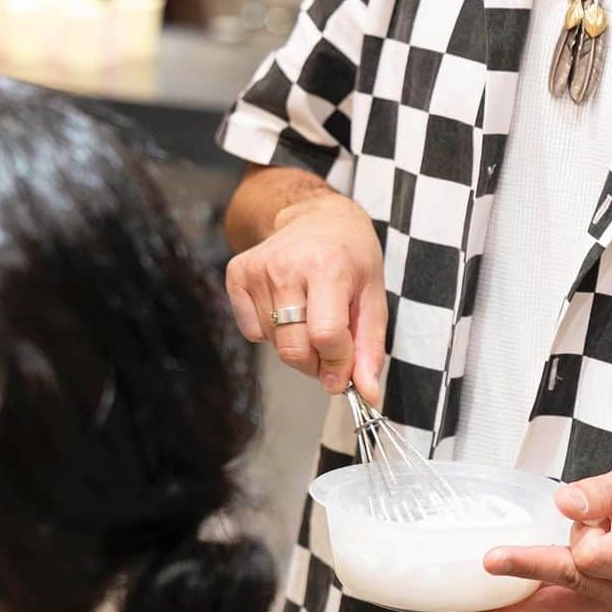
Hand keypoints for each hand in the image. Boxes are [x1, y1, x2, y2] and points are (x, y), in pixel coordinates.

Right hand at [225, 192, 385, 401]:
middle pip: (293, 348)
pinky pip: (251, 331)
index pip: (326, 336)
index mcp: (328, 267)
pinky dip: (270, 332)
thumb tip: (367, 394)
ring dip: (296, 344)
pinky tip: (287, 305)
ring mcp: (258, 269)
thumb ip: (370, 347)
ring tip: (311, 315)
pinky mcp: (237, 273)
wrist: (318, 216)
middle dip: (316, 363)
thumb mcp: (374, 295)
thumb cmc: (352, 256)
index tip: (346, 368)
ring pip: (273, 343)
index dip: (337, 363)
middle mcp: (288, 266)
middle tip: (330, 349)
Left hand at [456, 465, 611, 611]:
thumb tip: (564, 502)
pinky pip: (562, 611)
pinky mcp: (605, 605)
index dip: (581, 533)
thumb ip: (603, 492)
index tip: (578, 515)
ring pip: (557, 609)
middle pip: (567, 583)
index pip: (594, 555)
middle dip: (526, 576)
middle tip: (489, 565)